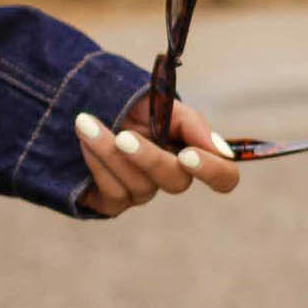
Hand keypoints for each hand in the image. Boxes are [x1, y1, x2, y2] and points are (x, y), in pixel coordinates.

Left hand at [73, 95, 241, 216]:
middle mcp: (170, 177)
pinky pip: (114, 193)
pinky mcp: (114, 203)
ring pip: (139, 186)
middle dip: (149, 158)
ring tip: (86, 123)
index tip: (188, 155)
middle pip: (176, 183)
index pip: (223, 177)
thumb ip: (191, 123)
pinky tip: (84, 139)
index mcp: (191, 153)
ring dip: (110, 152)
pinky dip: (97, 162)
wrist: (85, 106)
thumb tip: (220, 149)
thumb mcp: (162, 104)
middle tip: (124, 137)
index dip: (213, 171)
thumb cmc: (130, 106)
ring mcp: (143, 192)